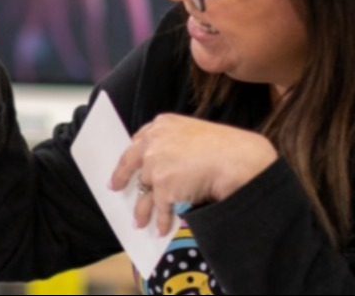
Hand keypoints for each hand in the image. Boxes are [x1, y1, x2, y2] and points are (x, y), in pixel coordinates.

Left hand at [109, 113, 277, 235]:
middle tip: (115, 187)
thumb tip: (168, 165)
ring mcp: (156, 165)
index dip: (130, 156)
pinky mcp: (164, 187)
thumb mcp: (196, 133)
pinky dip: (161, 221)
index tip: (125, 165)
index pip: (138, 141)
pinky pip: (160, 209)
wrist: (239, 160)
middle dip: (121, 178)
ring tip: (139, 222)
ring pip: (144, 191)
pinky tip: (161, 229)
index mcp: (163, 124)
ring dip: (142, 210)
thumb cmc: (228, 147)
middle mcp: (154, 142)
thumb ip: (177, 144)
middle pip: (131, 163)